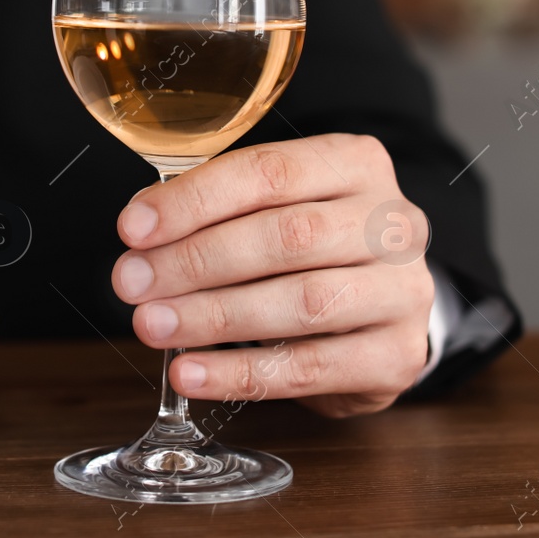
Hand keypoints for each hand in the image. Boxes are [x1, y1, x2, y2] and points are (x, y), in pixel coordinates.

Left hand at [111, 133, 434, 417]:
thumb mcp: (276, 209)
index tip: (134, 228)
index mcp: (356, 163)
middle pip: (288, 235)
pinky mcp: (398, 355)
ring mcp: (405, 290)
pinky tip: (191, 373)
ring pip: (304, 301)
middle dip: (198, 260)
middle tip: (133, 283)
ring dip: (215, 316)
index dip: (196, 200)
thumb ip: (219, 210)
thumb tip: (143, 233)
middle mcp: (393, 221)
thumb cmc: (314, 251)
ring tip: (153, 326)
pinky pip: (311, 367)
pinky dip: (242, 373)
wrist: (383, 310)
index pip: (270, 171)